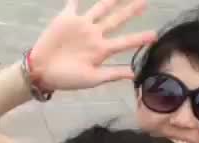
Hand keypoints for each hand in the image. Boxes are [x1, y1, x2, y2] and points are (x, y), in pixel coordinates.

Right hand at [29, 0, 156, 90]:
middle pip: (117, 20)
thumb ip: (112, 74)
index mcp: (102, 50)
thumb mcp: (92, 79)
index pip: (125, 42)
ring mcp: (82, 25)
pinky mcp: (67, 18)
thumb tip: (134, 74)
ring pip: (101, 7)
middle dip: (131, 10)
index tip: (155, 35)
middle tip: (145, 1)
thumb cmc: (68, 78)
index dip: (140, 38)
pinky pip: (73, 2)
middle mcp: (95, 35)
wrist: (43, 71)